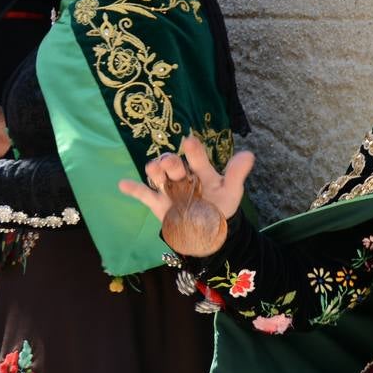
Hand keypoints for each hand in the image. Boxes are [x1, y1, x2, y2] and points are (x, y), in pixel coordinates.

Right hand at [117, 134, 253, 222]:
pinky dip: (133, 189)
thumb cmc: (221, 207)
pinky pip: (144, 194)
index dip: (194, 151)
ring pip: (158, 176)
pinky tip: (123, 184)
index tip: (189, 141)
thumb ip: (236, 174)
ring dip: (154, 171)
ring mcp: (169, 189)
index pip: (197, 159)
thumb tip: (249, 155)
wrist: (209, 232)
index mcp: (201, 171)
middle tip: (170, 162)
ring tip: (153, 168)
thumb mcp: (231, 191)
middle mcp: (183, 177)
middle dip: (171, 162)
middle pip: (174, 166)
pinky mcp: (158, 203)